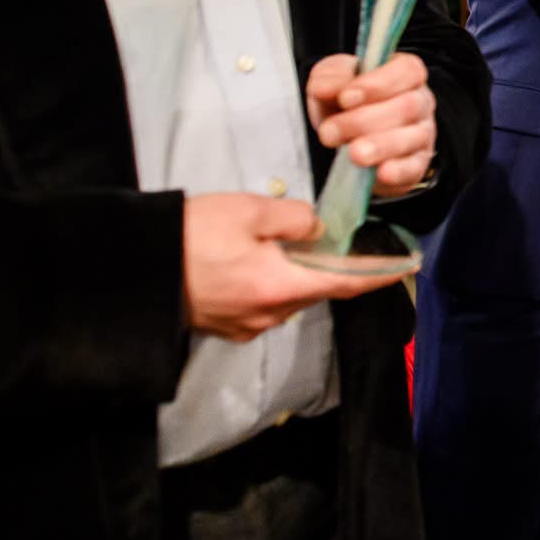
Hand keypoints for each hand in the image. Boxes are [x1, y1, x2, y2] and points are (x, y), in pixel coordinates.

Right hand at [183, 193, 406, 341]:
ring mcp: (246, 327)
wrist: (131, 271)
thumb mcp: (248, 211)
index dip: (380, 275)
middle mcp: (269, 315)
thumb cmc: (190, 236)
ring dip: (296, 274)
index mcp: (280, 287)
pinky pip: (263, 305)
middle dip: (329, 267)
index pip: (346, 283)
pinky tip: (254, 262)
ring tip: (284, 245)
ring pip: (290, 298)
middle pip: (316, 290)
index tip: (409, 267)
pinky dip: (271, 284)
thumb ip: (294, 218)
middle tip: (335, 239)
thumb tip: (316, 230)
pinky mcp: (225, 328)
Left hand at [306, 52, 435, 197]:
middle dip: (365, 120)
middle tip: (330, 132)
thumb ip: (330, 78)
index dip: (379, 83)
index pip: (407, 71)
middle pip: (407, 106)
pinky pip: (414, 167)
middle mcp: (420, 101)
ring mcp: (422, 134)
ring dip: (381, 146)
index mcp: (405, 73)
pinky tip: (381, 172)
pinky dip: (399, 170)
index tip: (345, 98)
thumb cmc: (345, 102)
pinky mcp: (416, 164)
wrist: (347, 137)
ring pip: (413, 137)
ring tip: (354, 153)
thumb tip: (324, 88)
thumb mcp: (333, 80)